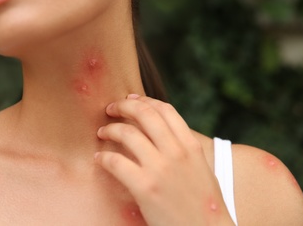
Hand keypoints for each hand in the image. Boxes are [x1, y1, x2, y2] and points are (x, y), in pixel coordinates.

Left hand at [94, 94, 234, 225]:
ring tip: (102, 132)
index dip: (144, 100)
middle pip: (144, 114)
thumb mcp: (199, 168)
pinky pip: (116, 162)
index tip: (130, 99)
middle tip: (110, 109)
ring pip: (127, 134)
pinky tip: (100, 159)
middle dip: (123, 106)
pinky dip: (104, 157)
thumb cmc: (202, 203)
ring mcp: (160, 168)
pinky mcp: (145, 187)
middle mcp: (176, 152)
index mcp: (190, 145)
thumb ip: (182, 148)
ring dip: (110, 129)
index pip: (164, 109)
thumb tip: (160, 134)